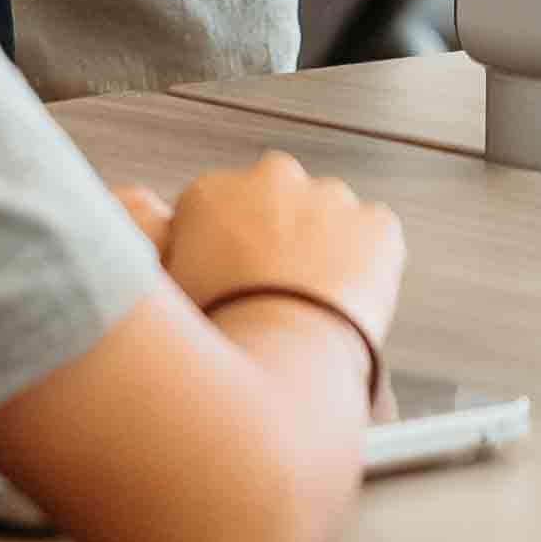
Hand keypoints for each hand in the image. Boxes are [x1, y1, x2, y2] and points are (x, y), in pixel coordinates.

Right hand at [150, 151, 403, 378]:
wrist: (278, 363)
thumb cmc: (210, 345)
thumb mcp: (163, 299)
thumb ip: (168, 265)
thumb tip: (163, 261)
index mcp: (209, 192)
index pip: (219, 212)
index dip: (224, 254)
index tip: (231, 289)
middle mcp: (270, 177)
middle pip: (274, 203)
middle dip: (275, 238)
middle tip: (271, 295)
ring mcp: (330, 197)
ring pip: (327, 217)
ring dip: (322, 248)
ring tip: (311, 308)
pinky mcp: (377, 225)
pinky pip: (375, 237)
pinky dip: (368, 264)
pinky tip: (348, 303)